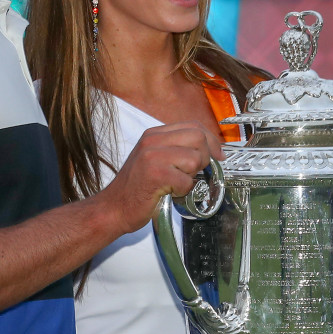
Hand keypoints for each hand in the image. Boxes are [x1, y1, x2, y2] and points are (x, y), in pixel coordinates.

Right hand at [103, 122, 223, 234]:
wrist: (114, 207)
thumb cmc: (137, 187)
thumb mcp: (153, 158)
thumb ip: (175, 149)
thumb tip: (208, 149)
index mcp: (154, 134)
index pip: (193, 126)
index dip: (211, 140)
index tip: (218, 155)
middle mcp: (153, 141)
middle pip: (198, 138)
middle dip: (205, 158)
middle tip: (195, 173)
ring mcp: (152, 156)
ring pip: (195, 159)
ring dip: (192, 176)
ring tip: (177, 183)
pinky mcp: (155, 174)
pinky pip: (187, 181)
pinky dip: (183, 191)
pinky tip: (170, 193)